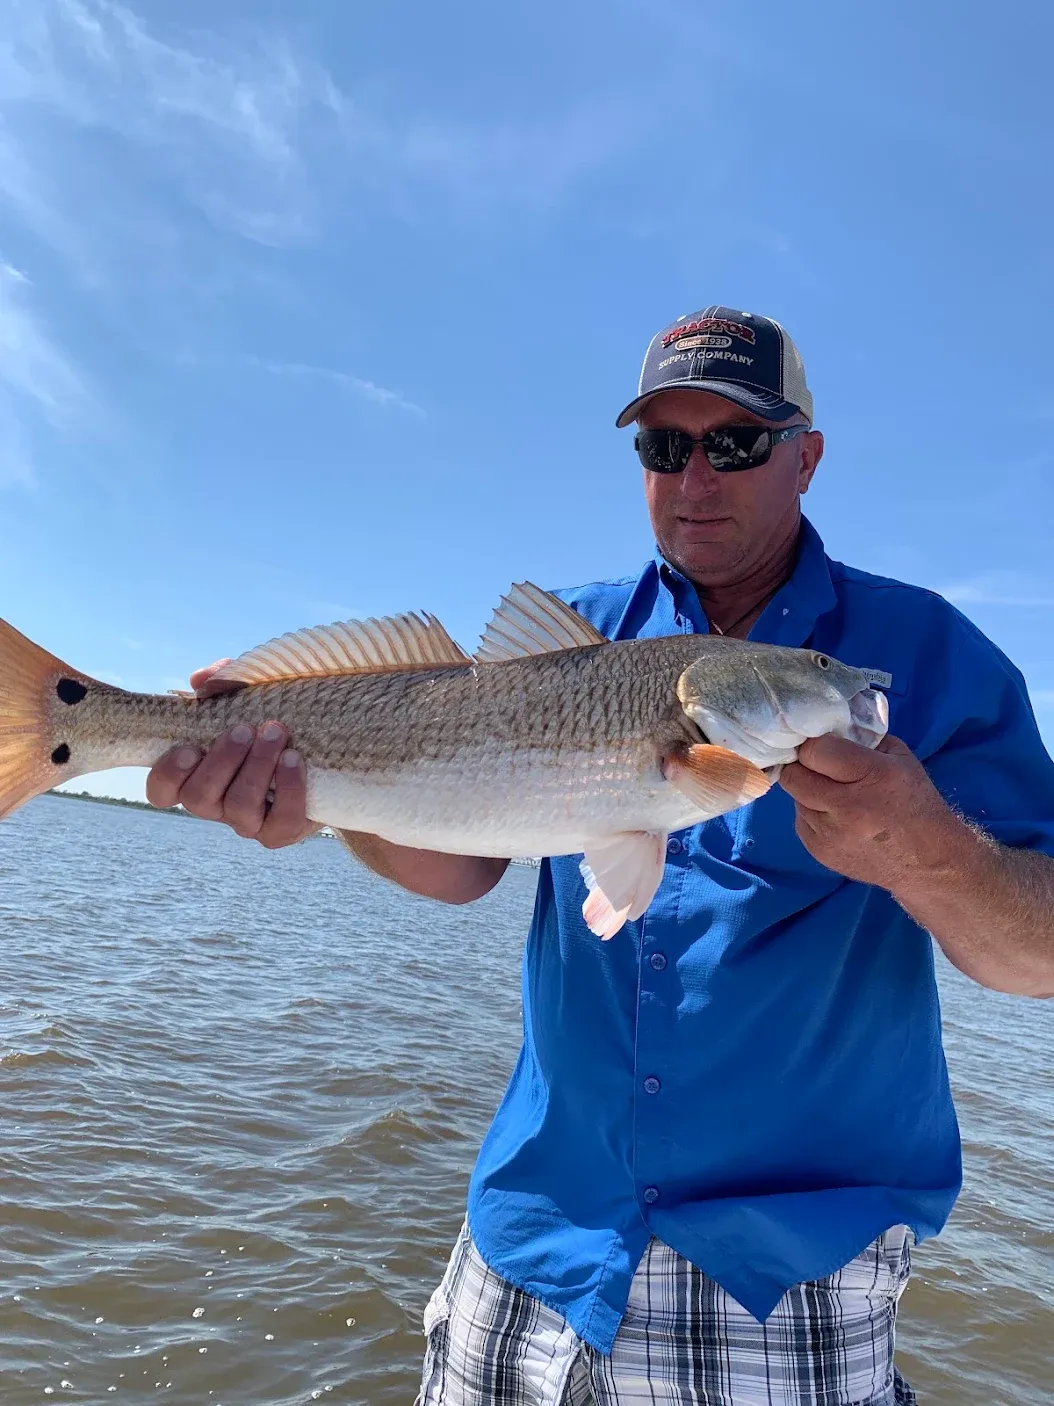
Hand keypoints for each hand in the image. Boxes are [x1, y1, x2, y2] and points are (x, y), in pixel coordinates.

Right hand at [146, 658, 318, 848]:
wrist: (320, 756)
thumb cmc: (267, 722)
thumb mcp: (244, 697)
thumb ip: (220, 683)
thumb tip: (202, 679)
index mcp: (196, 776)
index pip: (162, 791)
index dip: (168, 774)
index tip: (188, 747)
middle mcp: (216, 804)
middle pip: (199, 798)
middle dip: (221, 761)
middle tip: (244, 729)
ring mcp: (248, 822)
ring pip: (239, 807)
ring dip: (256, 767)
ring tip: (275, 733)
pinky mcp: (282, 830)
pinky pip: (282, 821)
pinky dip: (289, 788)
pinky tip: (293, 758)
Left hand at [778, 733, 959, 890]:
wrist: (928, 862)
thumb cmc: (915, 803)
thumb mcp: (900, 759)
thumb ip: (862, 738)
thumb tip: (826, 727)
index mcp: (871, 775)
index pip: (815, 750)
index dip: (813, 744)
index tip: (820, 744)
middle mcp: (847, 807)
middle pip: (794, 776)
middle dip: (802, 766)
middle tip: (817, 767)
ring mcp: (830, 834)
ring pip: (795, 798)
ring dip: (808, 791)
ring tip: (834, 795)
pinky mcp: (820, 852)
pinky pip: (801, 821)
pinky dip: (813, 814)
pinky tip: (837, 818)